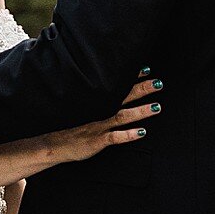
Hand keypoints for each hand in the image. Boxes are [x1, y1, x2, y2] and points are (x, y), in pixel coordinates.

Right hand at [39, 76, 160, 166]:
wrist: (56, 144)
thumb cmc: (74, 129)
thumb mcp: (88, 113)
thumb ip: (103, 106)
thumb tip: (117, 100)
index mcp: (101, 105)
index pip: (119, 88)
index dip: (133, 79)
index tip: (147, 69)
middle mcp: (102, 113)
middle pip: (124, 98)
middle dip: (142, 90)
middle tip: (158, 83)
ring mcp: (100, 126)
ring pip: (123, 116)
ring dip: (140, 111)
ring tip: (156, 107)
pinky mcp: (97, 141)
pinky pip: (114, 137)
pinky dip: (128, 135)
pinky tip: (142, 132)